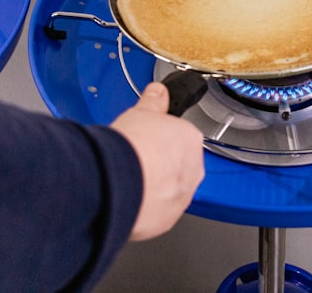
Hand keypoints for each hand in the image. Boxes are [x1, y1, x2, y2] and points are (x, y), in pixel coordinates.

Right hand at [110, 82, 204, 240]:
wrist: (118, 180)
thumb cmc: (132, 146)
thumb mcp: (141, 112)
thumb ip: (154, 101)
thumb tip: (158, 91)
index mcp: (191, 140)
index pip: (180, 138)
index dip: (159, 139)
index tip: (146, 141)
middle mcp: (193, 170)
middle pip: (177, 166)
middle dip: (159, 165)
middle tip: (136, 160)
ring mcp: (181, 197)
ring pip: (169, 191)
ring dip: (153, 187)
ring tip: (129, 180)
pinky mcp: (167, 219)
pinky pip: (157, 212)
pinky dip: (145, 207)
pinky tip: (128, 198)